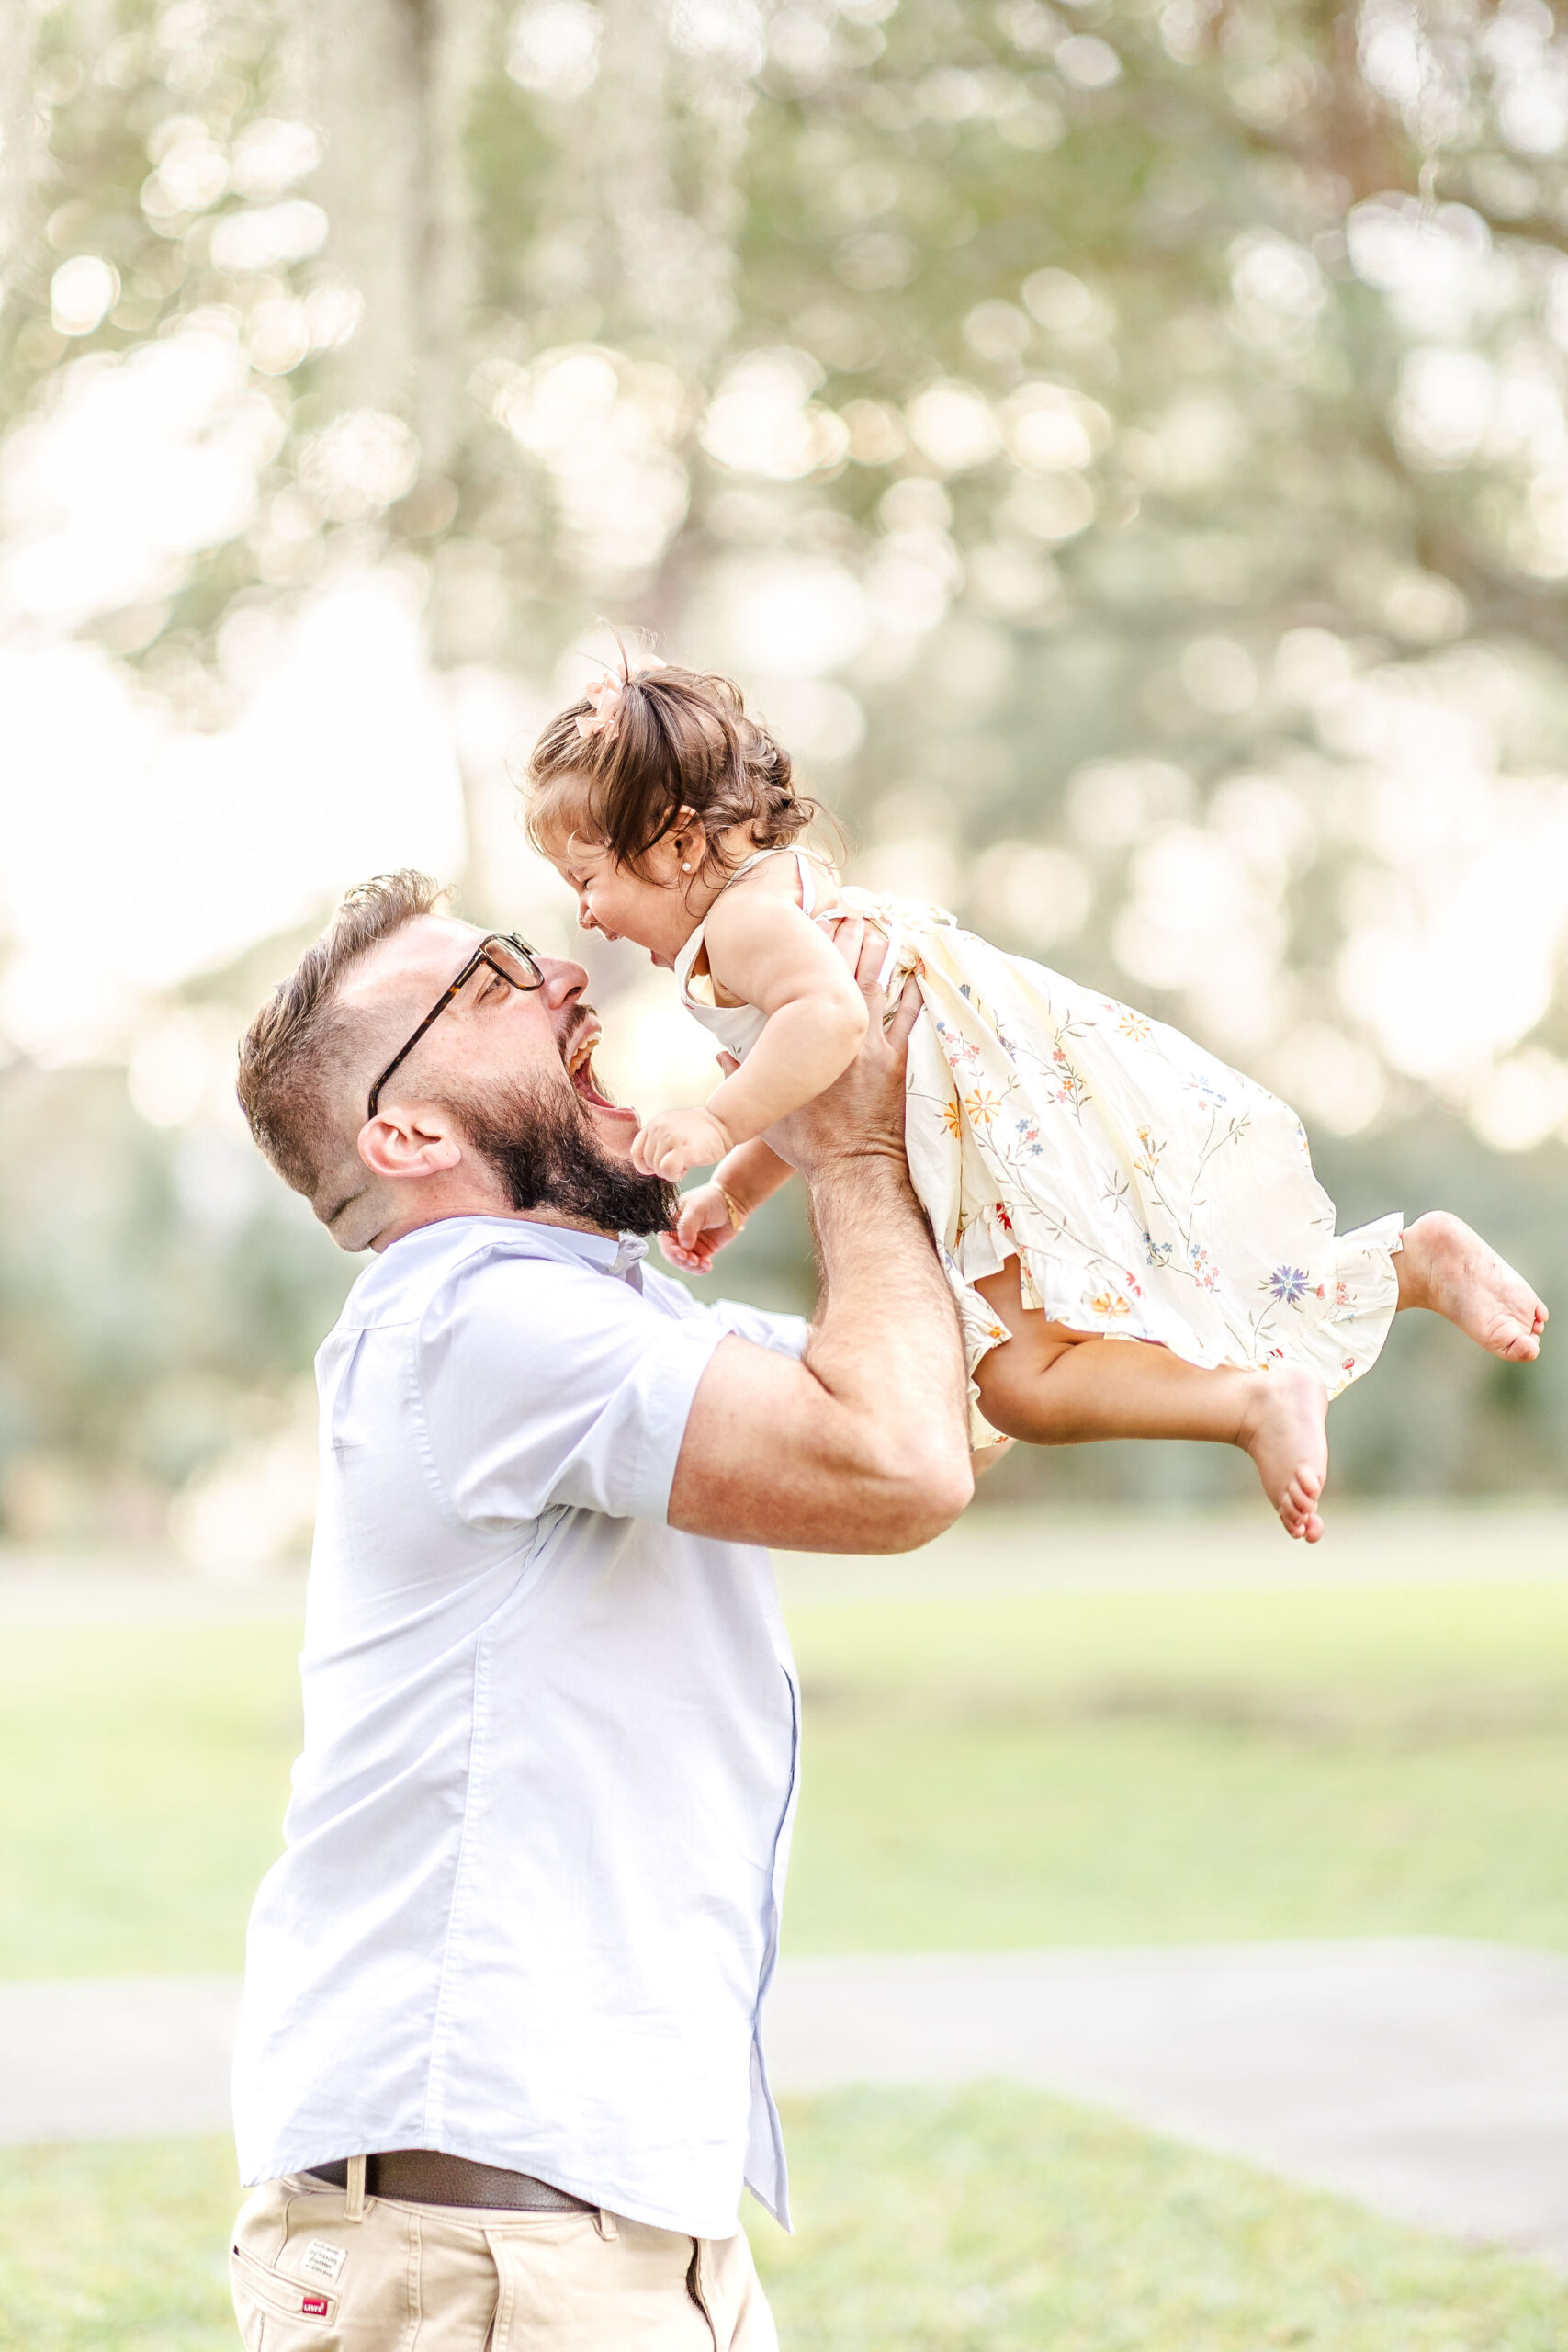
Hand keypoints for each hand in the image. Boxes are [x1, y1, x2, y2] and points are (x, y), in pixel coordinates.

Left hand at [632, 1105, 732, 1182]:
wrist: (724, 1122)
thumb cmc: (701, 1131)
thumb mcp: (673, 1128)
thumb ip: (658, 1140)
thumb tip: (645, 1165)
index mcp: (655, 1123)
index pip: (635, 1151)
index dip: (644, 1164)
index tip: (658, 1167)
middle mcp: (659, 1128)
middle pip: (647, 1162)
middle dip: (662, 1168)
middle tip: (680, 1161)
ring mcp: (670, 1137)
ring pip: (657, 1168)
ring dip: (671, 1172)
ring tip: (687, 1161)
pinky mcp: (682, 1148)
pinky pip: (667, 1171)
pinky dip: (675, 1175)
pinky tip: (687, 1168)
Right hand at [659, 1180, 741, 1274]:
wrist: (732, 1203)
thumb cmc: (711, 1200)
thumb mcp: (696, 1209)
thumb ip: (687, 1226)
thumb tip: (684, 1245)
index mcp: (671, 1223)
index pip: (664, 1240)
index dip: (670, 1249)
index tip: (682, 1253)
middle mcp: (678, 1235)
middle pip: (672, 1255)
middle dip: (681, 1261)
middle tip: (693, 1260)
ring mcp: (690, 1245)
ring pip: (684, 1263)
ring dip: (692, 1267)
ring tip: (703, 1263)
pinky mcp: (702, 1251)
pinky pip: (698, 1265)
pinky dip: (701, 1269)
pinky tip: (707, 1265)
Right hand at [766, 918, 920, 1176]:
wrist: (852, 1165)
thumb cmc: (807, 1142)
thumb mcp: (767, 1106)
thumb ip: (741, 1072)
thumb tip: (719, 1051)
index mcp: (807, 1039)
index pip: (808, 981)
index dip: (813, 948)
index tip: (815, 921)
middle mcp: (841, 1034)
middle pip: (846, 973)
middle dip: (849, 940)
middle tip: (852, 911)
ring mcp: (874, 1047)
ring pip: (879, 988)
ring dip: (881, 956)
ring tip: (882, 928)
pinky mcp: (899, 1064)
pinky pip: (910, 1021)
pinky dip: (914, 996)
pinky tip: (919, 975)